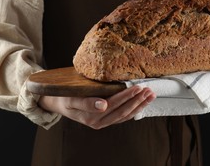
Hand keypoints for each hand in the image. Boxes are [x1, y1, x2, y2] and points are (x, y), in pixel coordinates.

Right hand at [38, 85, 155, 128]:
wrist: (58, 103)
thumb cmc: (64, 97)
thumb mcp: (71, 98)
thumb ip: (86, 102)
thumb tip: (103, 105)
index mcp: (92, 117)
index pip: (114, 105)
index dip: (127, 96)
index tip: (138, 87)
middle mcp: (99, 122)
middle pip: (123, 111)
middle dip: (137, 100)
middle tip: (149, 90)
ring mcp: (104, 122)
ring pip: (125, 115)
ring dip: (140, 105)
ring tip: (151, 95)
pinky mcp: (107, 119)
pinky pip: (123, 116)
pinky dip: (135, 109)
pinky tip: (143, 103)